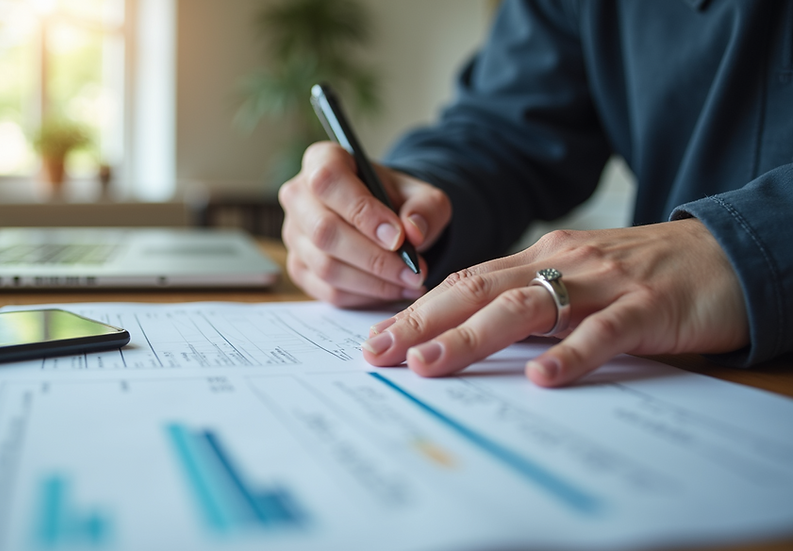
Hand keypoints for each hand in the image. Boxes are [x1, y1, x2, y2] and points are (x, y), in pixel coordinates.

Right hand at [279, 142, 451, 306]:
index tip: (398, 237)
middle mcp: (298, 196)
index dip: (363, 212)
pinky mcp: (299, 267)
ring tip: (410, 282)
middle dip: (374, 258)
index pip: (329, 182)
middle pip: (324, 231)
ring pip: (326, 267)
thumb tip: (413, 231)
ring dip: (373, 282)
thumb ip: (425, 208)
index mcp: (323, 160)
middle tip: (413, 271)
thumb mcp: (423, 196)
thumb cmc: (398, 201)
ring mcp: (294, 234)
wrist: (386, 220)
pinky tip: (391, 290)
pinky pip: (327, 291)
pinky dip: (363, 297)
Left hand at [361, 218, 748, 386]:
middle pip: (478, 291)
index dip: (417, 311)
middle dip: (422, 322)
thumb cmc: (643, 274)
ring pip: (526, 306)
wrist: (725, 253)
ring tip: (430, 364)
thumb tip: (470, 333)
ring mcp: (603, 284)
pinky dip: (570, 354)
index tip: (375, 340)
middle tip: (379, 353)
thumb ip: (530, 299)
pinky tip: (541, 377)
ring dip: (471, 336)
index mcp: (540, 258)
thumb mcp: (576, 278)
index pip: (465, 283)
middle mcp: (561, 264)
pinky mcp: (647, 308)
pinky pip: (603, 332)